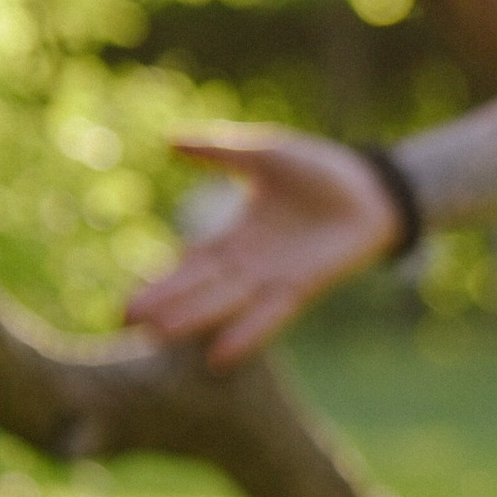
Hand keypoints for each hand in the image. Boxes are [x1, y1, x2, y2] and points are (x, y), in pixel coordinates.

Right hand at [123, 129, 401, 369]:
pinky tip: (220, 356)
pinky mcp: (304, 286)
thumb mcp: (263, 153)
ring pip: (226, 304)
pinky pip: (271, 314)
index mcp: (235, 238)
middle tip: (124, 323)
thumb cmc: (321, 171)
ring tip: (158, 336)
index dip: (159, 283)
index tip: (124, 306)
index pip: (188, 265)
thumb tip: (167, 141)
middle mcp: (249, 266)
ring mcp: (275, 278)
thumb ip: (219, 151)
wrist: (372, 186)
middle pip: (199, 289)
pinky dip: (247, 334)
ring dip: (194, 320)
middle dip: (164, 305)